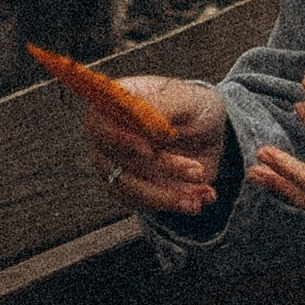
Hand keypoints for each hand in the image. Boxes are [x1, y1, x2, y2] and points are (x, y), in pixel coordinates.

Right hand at [64, 70, 229, 217]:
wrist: (207, 134)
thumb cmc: (194, 107)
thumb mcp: (189, 99)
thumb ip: (166, 106)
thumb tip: (149, 124)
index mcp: (117, 104)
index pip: (97, 124)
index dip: (118, 139)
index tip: (149, 150)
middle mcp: (108, 136)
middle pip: (115, 162)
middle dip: (160, 170)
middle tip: (197, 170)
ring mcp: (115, 165)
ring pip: (130, 190)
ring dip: (169, 194)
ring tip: (203, 189)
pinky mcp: (129, 190)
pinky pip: (143, 205)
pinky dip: (174, 203)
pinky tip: (201, 195)